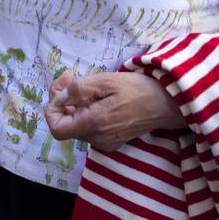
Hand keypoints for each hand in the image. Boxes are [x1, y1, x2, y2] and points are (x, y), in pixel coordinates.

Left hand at [45, 71, 182, 150]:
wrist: (167, 103)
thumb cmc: (137, 89)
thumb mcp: (104, 81)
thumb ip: (77, 91)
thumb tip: (58, 99)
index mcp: (94, 125)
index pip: (56, 129)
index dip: (52, 108)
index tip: (62, 88)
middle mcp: (97, 139)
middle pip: (66, 124)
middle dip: (62, 100)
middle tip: (71, 77)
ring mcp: (105, 142)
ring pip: (76, 124)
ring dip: (74, 104)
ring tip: (86, 84)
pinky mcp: (111, 140)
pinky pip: (89, 126)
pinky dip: (86, 111)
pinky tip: (96, 96)